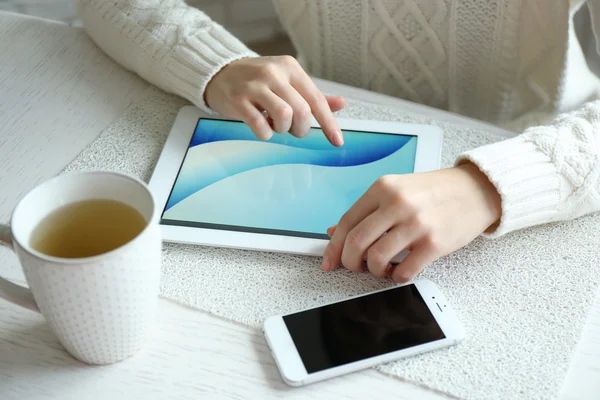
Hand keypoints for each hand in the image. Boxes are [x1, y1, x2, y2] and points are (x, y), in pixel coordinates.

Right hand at [205, 56, 345, 145]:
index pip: (316, 100)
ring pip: (284, 116)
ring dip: (283, 129)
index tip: (337, 141)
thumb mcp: (287, 81)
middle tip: (292, 129)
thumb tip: (342, 104)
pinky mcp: (238, 99)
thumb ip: (312, 95)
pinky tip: (261, 127)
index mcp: (290, 68)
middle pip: (302, 111)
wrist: (219, 72)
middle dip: (301, 128)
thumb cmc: (258, 81)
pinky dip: (265, 133)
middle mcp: (274, 73)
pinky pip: (260, 125)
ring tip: (275, 125)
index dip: (329, 123)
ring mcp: (255, 86)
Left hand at [321, 163, 501, 281]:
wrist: (476, 190)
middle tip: (355, 268)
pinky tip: (400, 271)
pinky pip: (403, 271)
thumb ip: (366, 211)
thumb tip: (333, 232)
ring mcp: (416, 223)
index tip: (329, 262)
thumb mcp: (396, 190)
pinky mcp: (434, 243)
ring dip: (373, 271)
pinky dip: (396, 277)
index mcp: (383, 188)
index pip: (346, 222)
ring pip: (376, 259)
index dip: (333, 247)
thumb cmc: (434, 191)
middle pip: (356, 242)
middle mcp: (397, 203)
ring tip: (381, 268)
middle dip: (349, 263)